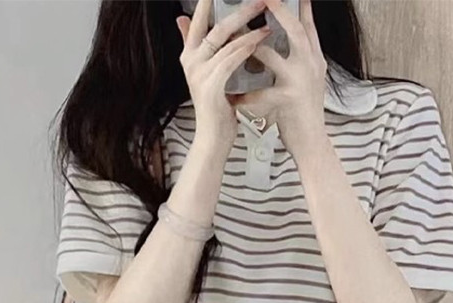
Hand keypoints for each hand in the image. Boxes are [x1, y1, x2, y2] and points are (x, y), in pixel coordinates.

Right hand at [175, 0, 272, 153]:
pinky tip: (261, 39)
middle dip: (240, 10)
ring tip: (268, 16)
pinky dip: (246, 47)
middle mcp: (190, 61)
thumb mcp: (208, 76)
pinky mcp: (210, 85)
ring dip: (249, 27)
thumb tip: (184, 21)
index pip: (197, 21)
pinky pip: (231, 59)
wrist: (213, 140)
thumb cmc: (216, 110)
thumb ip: (202, 50)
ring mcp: (199, 73)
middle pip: (215, 26)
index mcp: (189, 56)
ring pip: (225, 40)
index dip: (206, 3)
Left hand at [235, 0, 327, 155]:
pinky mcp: (288, 99)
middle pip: (295, 29)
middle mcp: (310, 66)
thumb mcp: (308, 83)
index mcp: (314, 60)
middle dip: (279, 10)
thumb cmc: (304, 115)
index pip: (308, 26)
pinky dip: (245, 97)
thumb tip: (286, 46)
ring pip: (270, 55)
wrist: (313, 144)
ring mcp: (300, 81)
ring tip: (233, 39)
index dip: (300, 7)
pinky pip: (260, 93)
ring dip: (249, 46)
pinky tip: (233, 98)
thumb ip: (300, 62)